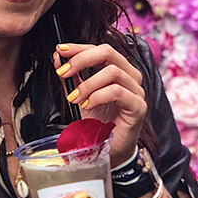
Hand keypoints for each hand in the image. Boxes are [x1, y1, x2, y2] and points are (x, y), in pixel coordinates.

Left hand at [54, 42, 146, 166]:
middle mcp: (130, 76)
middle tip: (64, 72)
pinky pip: (118, 92)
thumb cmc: (98, 122)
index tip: (60, 50)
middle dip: (81, 59)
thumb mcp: (80, 95)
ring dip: (88, 84)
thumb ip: (71, 76)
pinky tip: (87, 105)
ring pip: (112, 72)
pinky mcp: (138, 107)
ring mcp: (137, 91)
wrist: (108, 149)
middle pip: (108, 52)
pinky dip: (98, 96)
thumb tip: (58, 56)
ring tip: (75, 98)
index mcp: (118, 69)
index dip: (79, 47)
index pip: (100, 49)